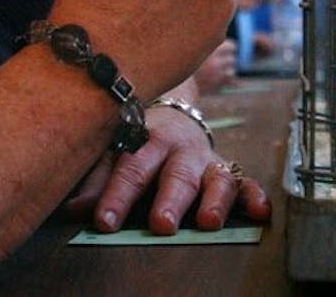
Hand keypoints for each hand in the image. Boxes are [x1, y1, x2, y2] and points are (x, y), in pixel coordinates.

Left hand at [62, 102, 271, 234]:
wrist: (173, 111)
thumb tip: (75, 209)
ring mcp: (208, 160)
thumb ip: (95, 178)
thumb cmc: (137, 139)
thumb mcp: (113, 150)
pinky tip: (260, 212)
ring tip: (209, 221)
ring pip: (216, 178)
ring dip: (214, 200)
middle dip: (170, 200)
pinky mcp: (229, 171)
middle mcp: (181, 149)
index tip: (103, 220)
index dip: (116, 194)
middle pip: (176, 175)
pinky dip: (255, 197)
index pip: (130, 167)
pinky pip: (247, 183)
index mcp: (147, 138)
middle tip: (162, 223)